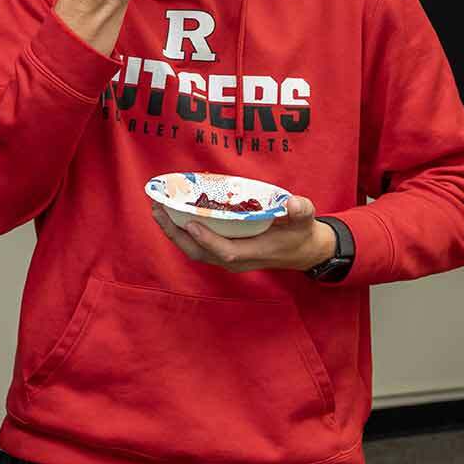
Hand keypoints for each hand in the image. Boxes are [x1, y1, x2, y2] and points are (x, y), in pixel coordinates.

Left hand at [150, 196, 336, 272]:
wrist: (302, 251)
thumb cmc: (301, 233)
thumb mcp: (306, 220)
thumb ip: (301, 211)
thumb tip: (293, 203)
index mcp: (255, 253)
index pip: (226, 252)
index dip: (208, 240)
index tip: (191, 223)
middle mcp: (237, 260)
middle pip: (200, 253)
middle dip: (177, 234)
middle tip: (158, 211)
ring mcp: (228, 259)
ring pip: (194, 251)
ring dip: (174, 233)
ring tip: (157, 211)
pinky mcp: (223, 254)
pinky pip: (197, 246)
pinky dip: (182, 233)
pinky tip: (171, 217)